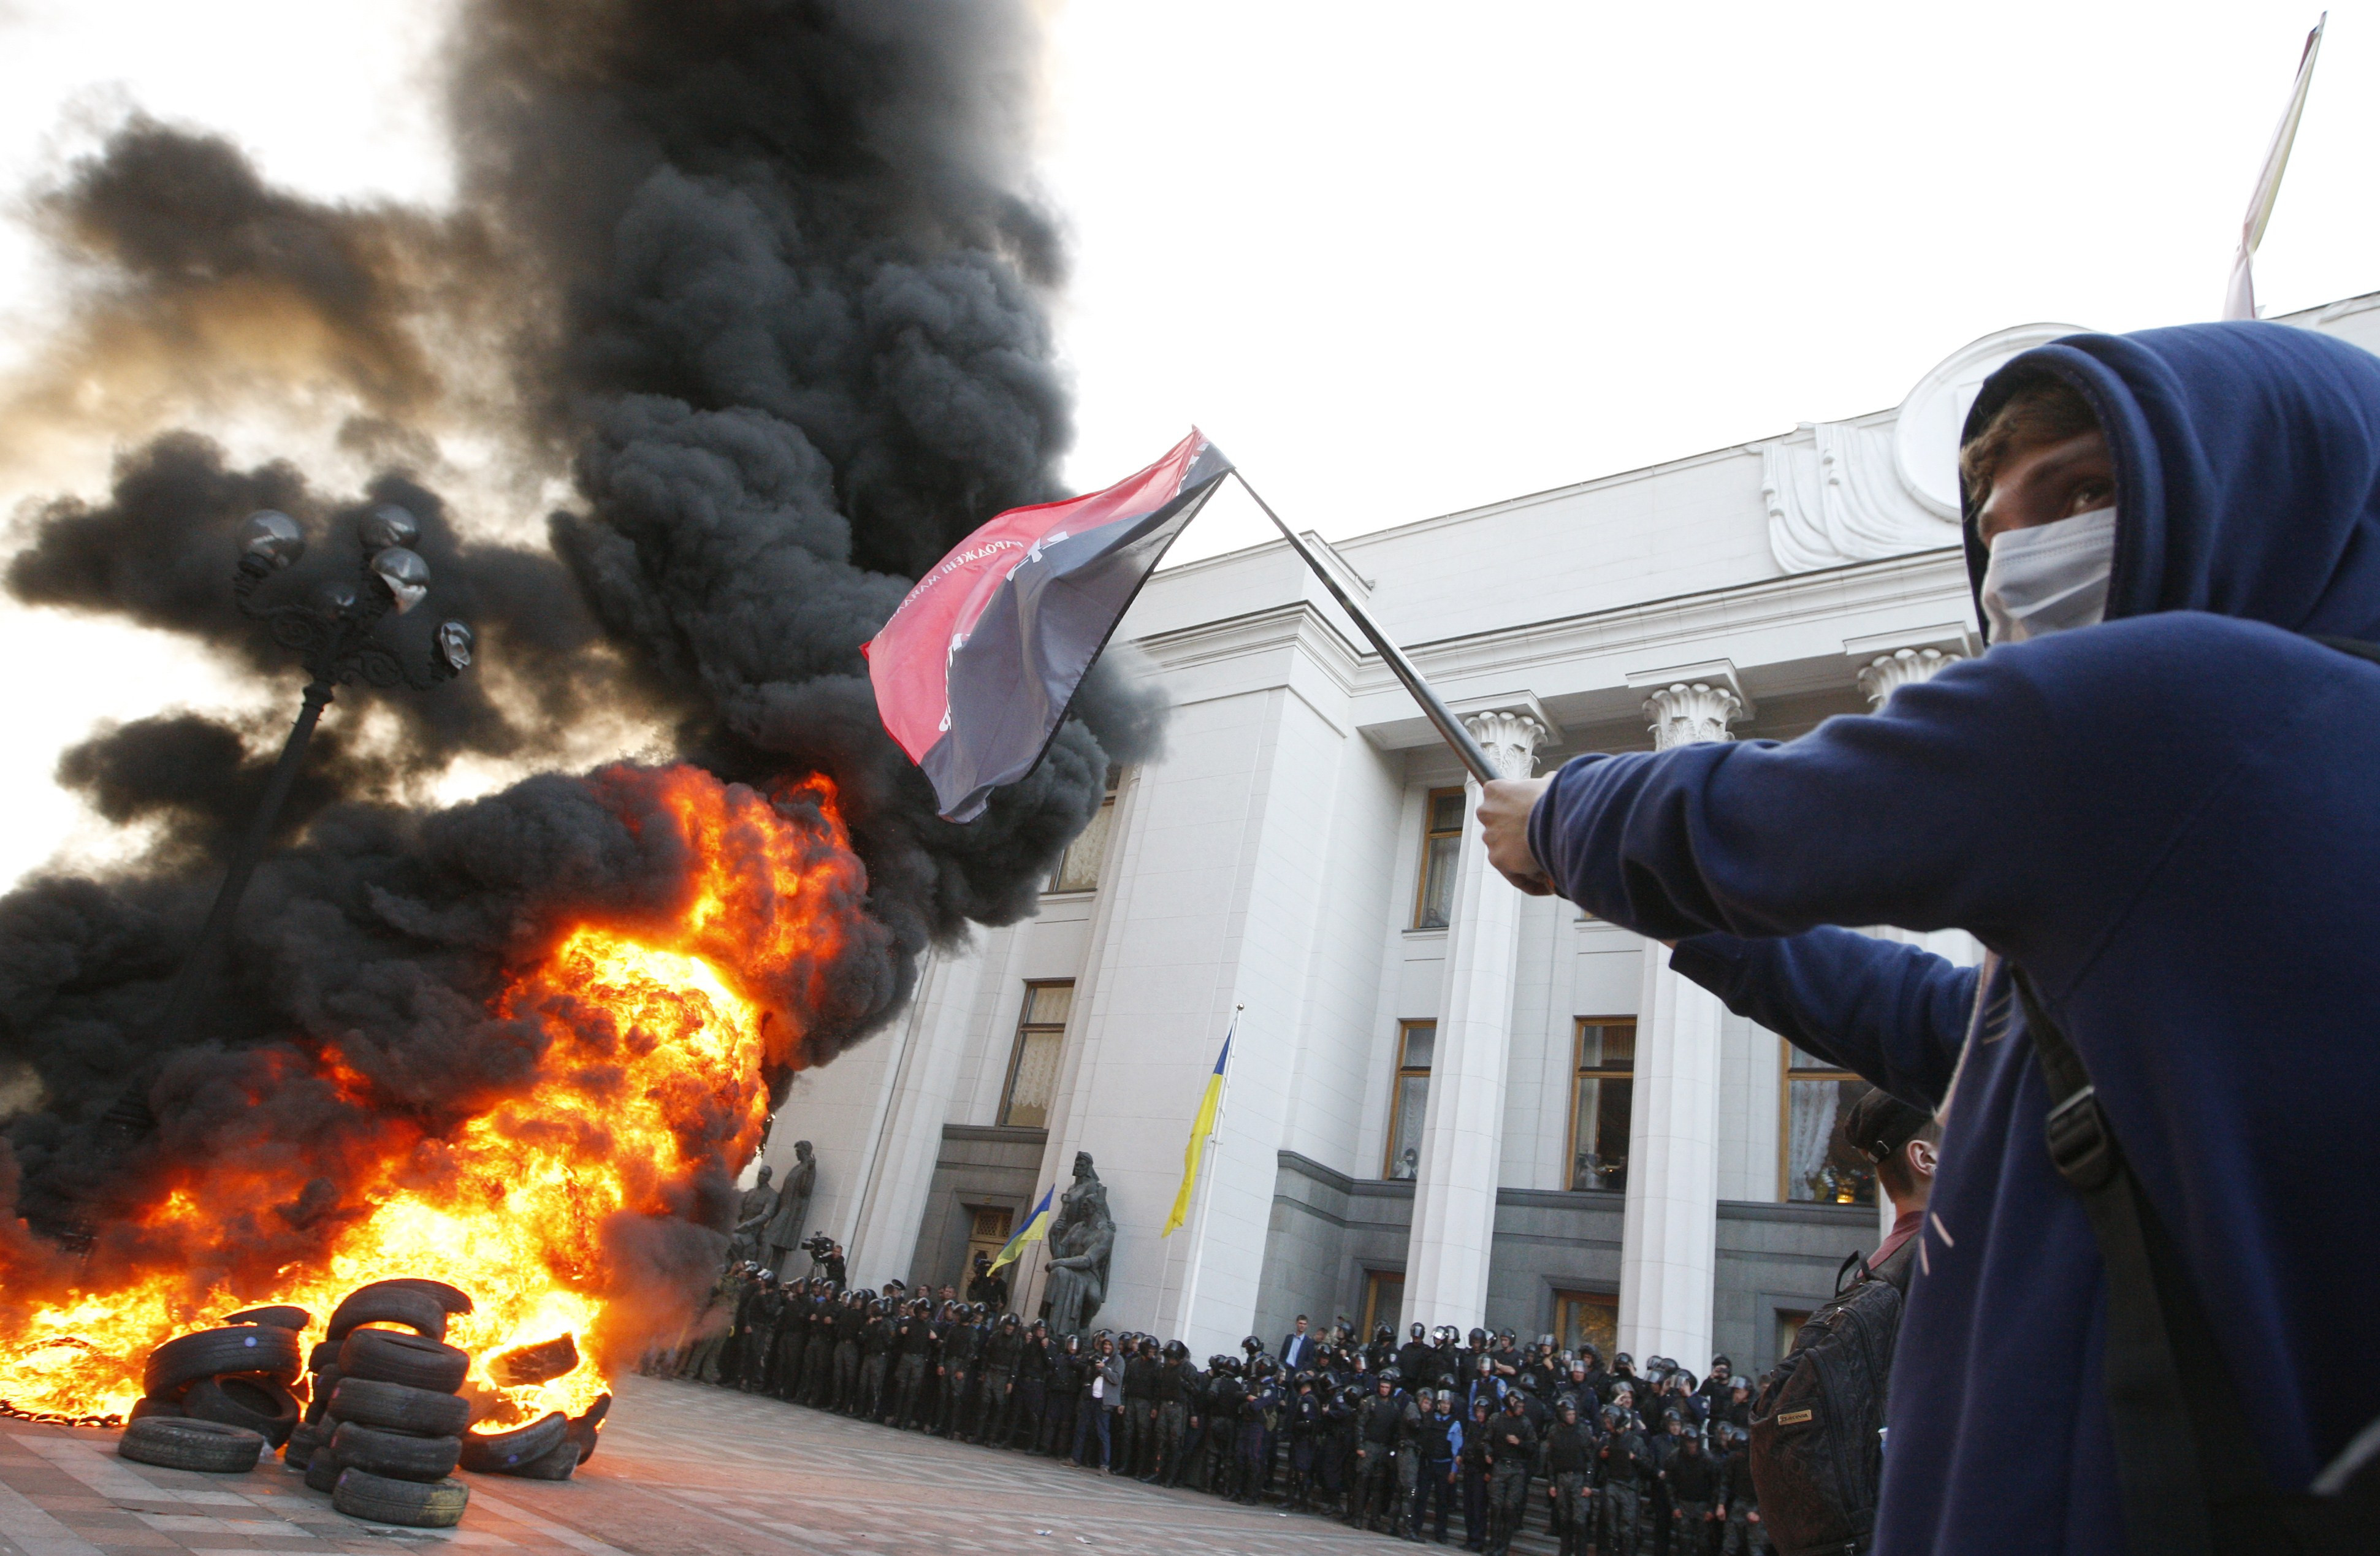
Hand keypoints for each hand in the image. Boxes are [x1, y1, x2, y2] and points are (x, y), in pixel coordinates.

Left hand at [1478, 778, 1555, 894]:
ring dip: (1524, 860)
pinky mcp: (1497, 858)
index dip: (1518, 810)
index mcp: (1495, 790)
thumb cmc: (1555, 798)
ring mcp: (1490, 836)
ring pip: (1507, 852)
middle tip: (1542, 844)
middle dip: (1519, 837)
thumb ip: (1544, 786)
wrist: (1556, 816)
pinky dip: (1530, 881)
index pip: (1501, 800)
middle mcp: (1487, 812)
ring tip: (1549, 868)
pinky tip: (1548, 887)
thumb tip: (1552, 784)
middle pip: (1501, 828)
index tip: (1532, 816)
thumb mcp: (1550, 783)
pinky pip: (1515, 874)